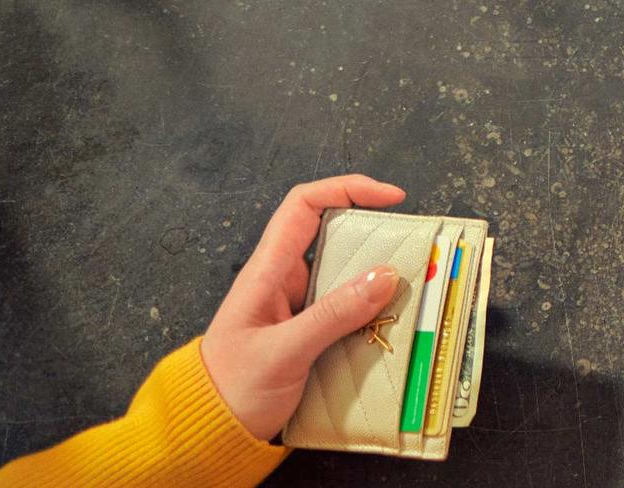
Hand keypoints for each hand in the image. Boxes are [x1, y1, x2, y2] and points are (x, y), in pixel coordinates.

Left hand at [200, 175, 408, 440]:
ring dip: (379, 280)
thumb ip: (332, 315)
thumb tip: (385, 275)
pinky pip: (348, 309)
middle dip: (377, 238)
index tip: (392, 198)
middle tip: (415, 253)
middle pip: (335, 236)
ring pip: (346, 275)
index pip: (304, 205)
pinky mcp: (309, 332)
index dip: (348, 188)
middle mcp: (284, 281)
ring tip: (412, 292)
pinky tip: (392, 325)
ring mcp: (297, 306)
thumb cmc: (230, 391)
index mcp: (267, 272)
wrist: (208, 434)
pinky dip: (373, 311)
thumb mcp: (282, 353)